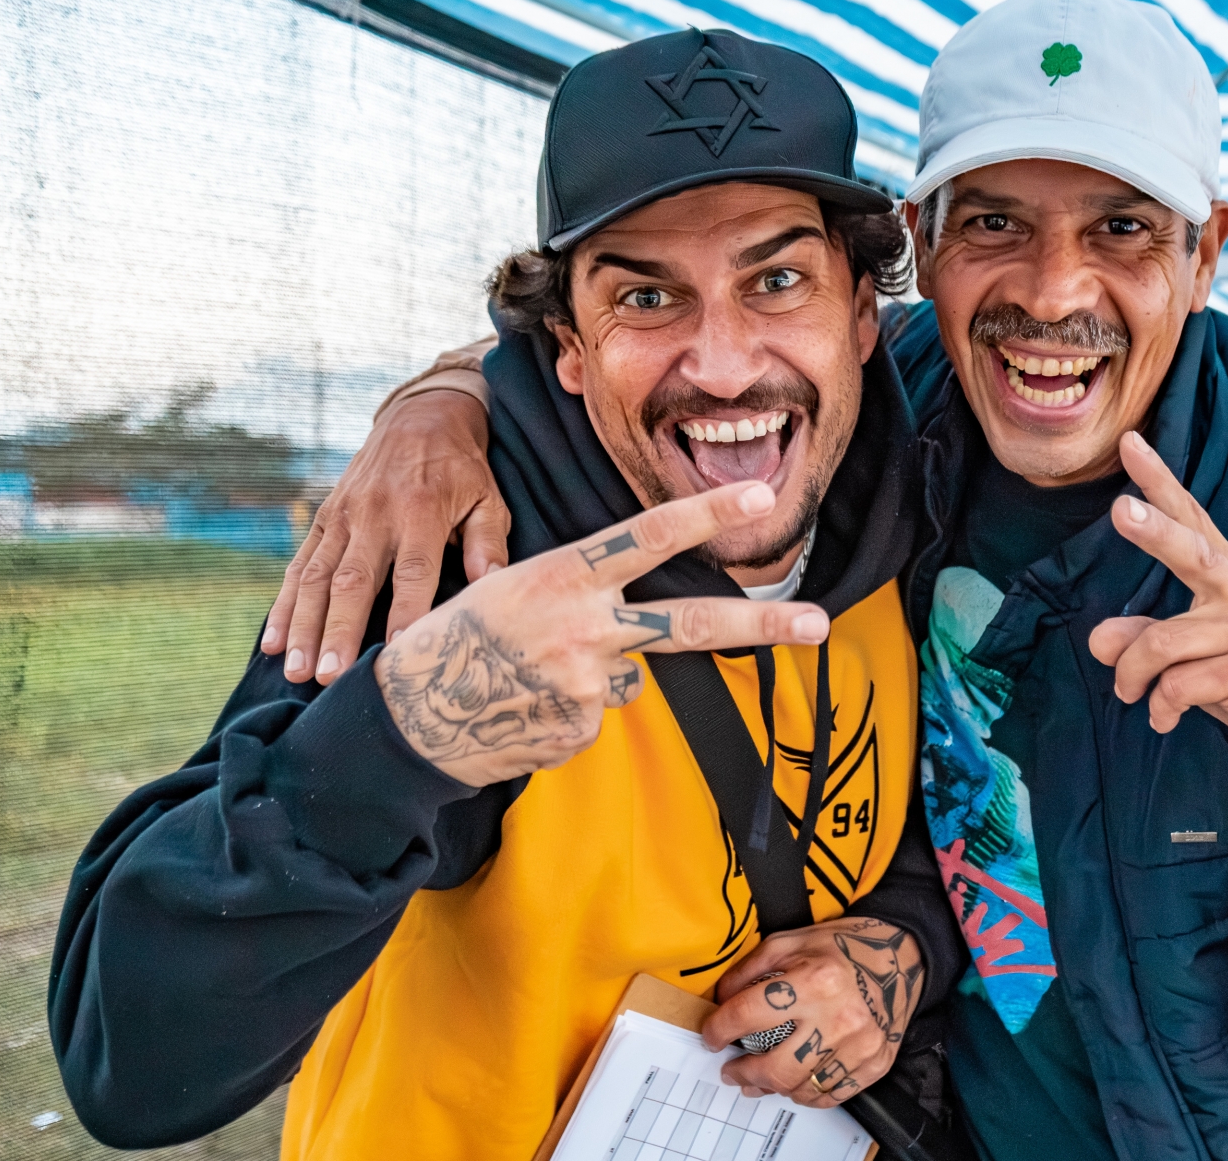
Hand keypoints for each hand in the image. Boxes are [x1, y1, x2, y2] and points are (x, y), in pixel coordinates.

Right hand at [265, 383, 508, 685]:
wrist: (420, 417)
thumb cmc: (462, 469)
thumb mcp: (489, 497)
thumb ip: (487, 542)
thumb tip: (490, 587)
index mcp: (420, 510)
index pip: (413, 571)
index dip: (405, 613)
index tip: (396, 654)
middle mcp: (375, 514)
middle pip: (353, 580)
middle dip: (337, 630)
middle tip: (327, 675)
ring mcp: (343, 516)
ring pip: (317, 578)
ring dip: (303, 626)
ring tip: (296, 671)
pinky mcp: (324, 517)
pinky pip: (299, 564)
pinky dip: (284, 604)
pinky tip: (273, 641)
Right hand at [374, 481, 825, 785]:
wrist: (408, 712)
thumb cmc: (461, 635)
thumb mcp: (514, 585)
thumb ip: (583, 595)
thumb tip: (636, 636)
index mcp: (565, 575)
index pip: (649, 536)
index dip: (707, 515)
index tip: (758, 497)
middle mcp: (585, 627)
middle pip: (691, 624)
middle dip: (762, 625)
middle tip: (819, 622)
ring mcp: (586, 684)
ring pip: (630, 678)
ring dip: (596, 679)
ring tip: (533, 678)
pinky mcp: (578, 731)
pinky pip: (597, 717)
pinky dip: (570, 715)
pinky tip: (527, 709)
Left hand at [702, 916, 924, 1107]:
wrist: (900, 955)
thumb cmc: (844, 947)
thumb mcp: (790, 941)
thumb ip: (750, 969)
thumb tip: (721, 1001)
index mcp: (814, 979)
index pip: (748, 1014)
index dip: (720, 1029)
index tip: (712, 1036)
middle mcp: (839, 1015)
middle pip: (776, 1067)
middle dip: (743, 1074)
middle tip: (732, 1070)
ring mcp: (860, 1044)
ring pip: (802, 1089)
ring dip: (772, 1089)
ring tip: (760, 1080)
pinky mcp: (875, 1062)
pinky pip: (833, 1095)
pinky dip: (808, 1095)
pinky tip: (795, 1085)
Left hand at [1089, 432, 1227, 874]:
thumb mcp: (1196, 664)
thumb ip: (1149, 644)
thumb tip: (1098, 639)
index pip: (1193, 522)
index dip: (1161, 483)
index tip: (1131, 442)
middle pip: (1193, 552)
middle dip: (1155, 529)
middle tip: (1120, 509)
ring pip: (1163, 640)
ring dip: (1134, 675)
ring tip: (1130, 696)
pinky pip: (1180, 683)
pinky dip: (1162, 705)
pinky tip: (1165, 719)